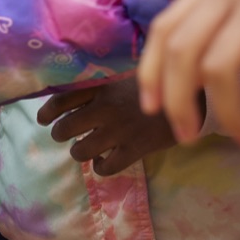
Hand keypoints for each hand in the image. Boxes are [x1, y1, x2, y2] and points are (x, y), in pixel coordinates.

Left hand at [37, 78, 181, 175]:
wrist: (197, 95)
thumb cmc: (162, 80)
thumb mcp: (129, 72)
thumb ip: (106, 80)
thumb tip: (80, 87)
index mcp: (103, 86)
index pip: (61, 100)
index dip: (47, 112)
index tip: (42, 118)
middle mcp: (106, 109)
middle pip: (65, 128)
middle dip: (59, 134)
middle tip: (62, 135)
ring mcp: (119, 131)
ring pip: (80, 151)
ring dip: (77, 152)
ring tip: (82, 149)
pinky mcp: (135, 149)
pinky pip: (106, 167)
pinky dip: (100, 167)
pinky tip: (103, 161)